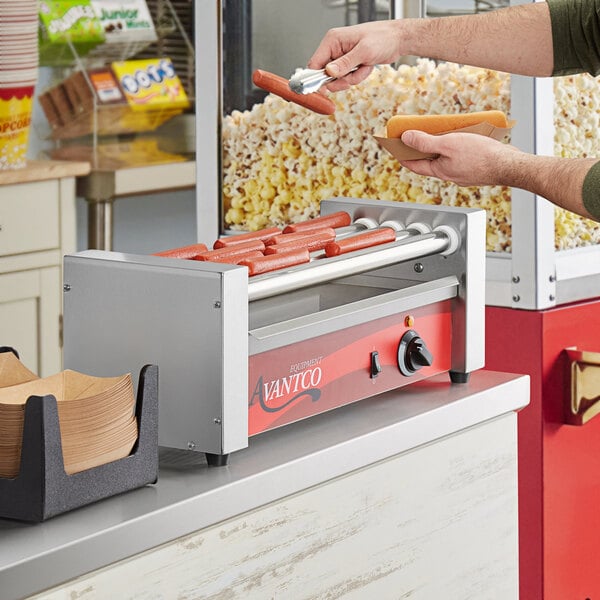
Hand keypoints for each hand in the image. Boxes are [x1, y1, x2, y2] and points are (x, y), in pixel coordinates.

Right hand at [307, 20, 402, 90]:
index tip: (323, 91)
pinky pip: (348, 78)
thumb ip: (345, 63)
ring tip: (364, 66)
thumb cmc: (382, 38)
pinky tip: (366, 66)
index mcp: (333, 40)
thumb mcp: (363, 51)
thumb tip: (329, 72)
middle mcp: (335, 49)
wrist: (397, 40)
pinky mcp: (349, 64)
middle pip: (326, 75)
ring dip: (353, 78)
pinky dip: (358, 76)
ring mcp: (341, 57)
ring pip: (338, 79)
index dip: (317, 79)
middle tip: (352, 76)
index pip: (315, 63)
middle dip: (342, 80)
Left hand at [398, 130, 520, 186]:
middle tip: (416, 136)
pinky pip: (462, 158)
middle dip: (422, 150)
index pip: (415, 165)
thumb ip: (425, 143)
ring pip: (448, 159)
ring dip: (442, 147)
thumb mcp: (448, 144)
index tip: (395, 148)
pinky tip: (466, 139)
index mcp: (440, 171)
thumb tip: (406, 138)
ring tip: (442, 133)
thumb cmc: (481, 156)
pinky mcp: (476, 169)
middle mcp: (450, 175)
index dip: (403, 155)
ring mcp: (464, 173)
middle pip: (430, 162)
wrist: (510, 166)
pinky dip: (458, 149)